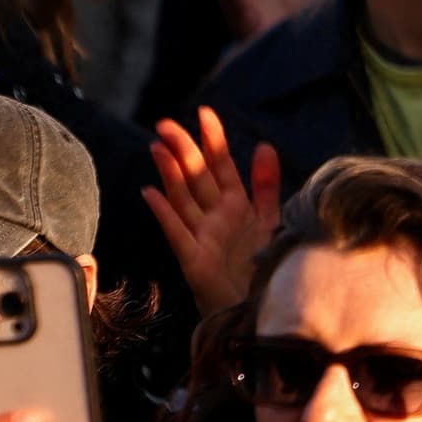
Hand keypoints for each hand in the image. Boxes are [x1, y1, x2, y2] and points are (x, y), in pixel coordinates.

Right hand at [145, 111, 281, 317]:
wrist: (257, 309)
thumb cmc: (261, 266)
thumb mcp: (271, 221)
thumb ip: (266, 185)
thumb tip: (264, 145)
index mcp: (236, 205)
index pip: (222, 165)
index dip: (214, 140)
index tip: (205, 112)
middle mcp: (216, 216)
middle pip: (197, 177)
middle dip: (183, 150)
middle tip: (166, 123)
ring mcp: (202, 236)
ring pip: (182, 198)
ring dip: (170, 173)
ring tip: (157, 147)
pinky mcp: (193, 259)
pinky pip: (177, 232)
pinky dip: (164, 212)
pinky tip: (151, 193)